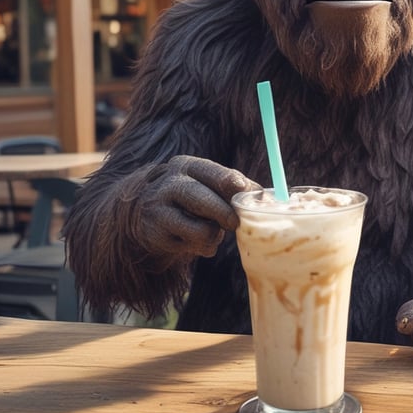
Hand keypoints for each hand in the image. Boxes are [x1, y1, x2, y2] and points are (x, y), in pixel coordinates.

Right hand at [124, 155, 259, 258]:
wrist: (146, 214)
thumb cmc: (192, 197)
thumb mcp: (209, 184)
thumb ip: (236, 188)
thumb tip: (266, 197)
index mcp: (187, 166)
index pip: (211, 172)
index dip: (230, 182)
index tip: (243, 190)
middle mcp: (170, 183)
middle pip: (204, 200)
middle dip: (226, 215)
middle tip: (234, 223)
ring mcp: (159, 208)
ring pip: (201, 229)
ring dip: (215, 236)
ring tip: (211, 232)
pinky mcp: (155, 233)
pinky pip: (192, 245)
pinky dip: (204, 247)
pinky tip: (196, 241)